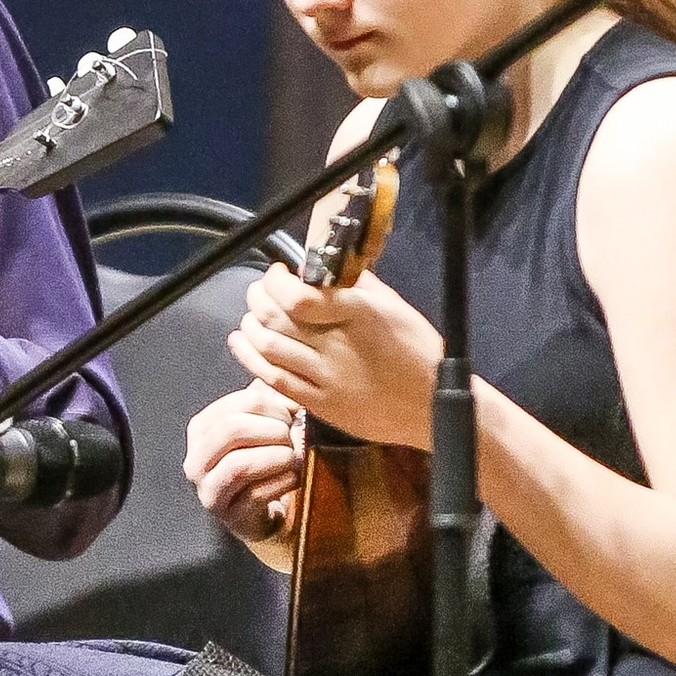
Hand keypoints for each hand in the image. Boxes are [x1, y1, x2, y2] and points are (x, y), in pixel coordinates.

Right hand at [183, 382, 302, 562]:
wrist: (259, 511)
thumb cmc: (260, 461)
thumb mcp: (259, 427)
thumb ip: (268, 402)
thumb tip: (289, 389)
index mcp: (201, 429)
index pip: (238, 403)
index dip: (272, 406)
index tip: (292, 414)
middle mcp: (196, 460)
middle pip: (232, 429)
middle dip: (272, 431)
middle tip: (294, 437)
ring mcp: (209, 490)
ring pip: (240, 465)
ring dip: (277, 457)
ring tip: (295, 457)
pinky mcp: (229, 516)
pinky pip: (256, 494)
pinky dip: (282, 482)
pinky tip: (294, 477)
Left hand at [229, 258, 440, 453]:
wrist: (432, 408)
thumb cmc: (419, 353)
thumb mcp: (395, 307)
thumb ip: (358, 285)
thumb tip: (326, 267)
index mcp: (359, 316)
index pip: (299, 297)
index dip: (276, 282)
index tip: (277, 273)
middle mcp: (338, 346)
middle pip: (276, 318)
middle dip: (258, 298)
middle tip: (260, 291)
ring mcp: (327, 378)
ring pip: (269, 348)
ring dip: (251, 326)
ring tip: (252, 315)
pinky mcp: (321, 404)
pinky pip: (274, 379)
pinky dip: (251, 358)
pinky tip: (242, 343)